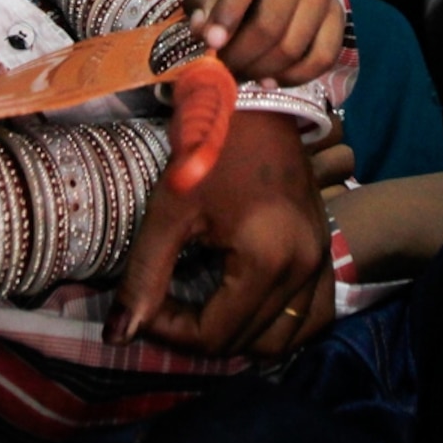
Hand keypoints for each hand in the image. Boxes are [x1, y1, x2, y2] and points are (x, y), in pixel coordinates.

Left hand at [113, 112, 334, 357]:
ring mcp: (320, 262)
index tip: (145, 305)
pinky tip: (236, 303)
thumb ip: (144, 278)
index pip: (214, 336)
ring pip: (279, 339)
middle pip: (246, 343)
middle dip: (197, 334)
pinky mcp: (323, 253)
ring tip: (199, 307)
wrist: (255, 99)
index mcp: (267, 260)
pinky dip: (269, 324)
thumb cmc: (208, 148)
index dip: (170, 332)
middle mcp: (303, 269)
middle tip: (164, 304)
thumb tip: (119, 338)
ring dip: (236, 336)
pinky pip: (303, 316)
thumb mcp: (169, 211)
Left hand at [186, 0, 344, 85]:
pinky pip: (321, 58)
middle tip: (222, 68)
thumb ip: (202, 3)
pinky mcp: (338, 15)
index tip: (211, 43)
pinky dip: (293, 77)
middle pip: (269, 25)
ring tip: (241, 73)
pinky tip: (269, 80)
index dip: (228, 13)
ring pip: (293, 48)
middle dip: (240, 56)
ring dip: (261, 71)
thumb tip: (203, 33)